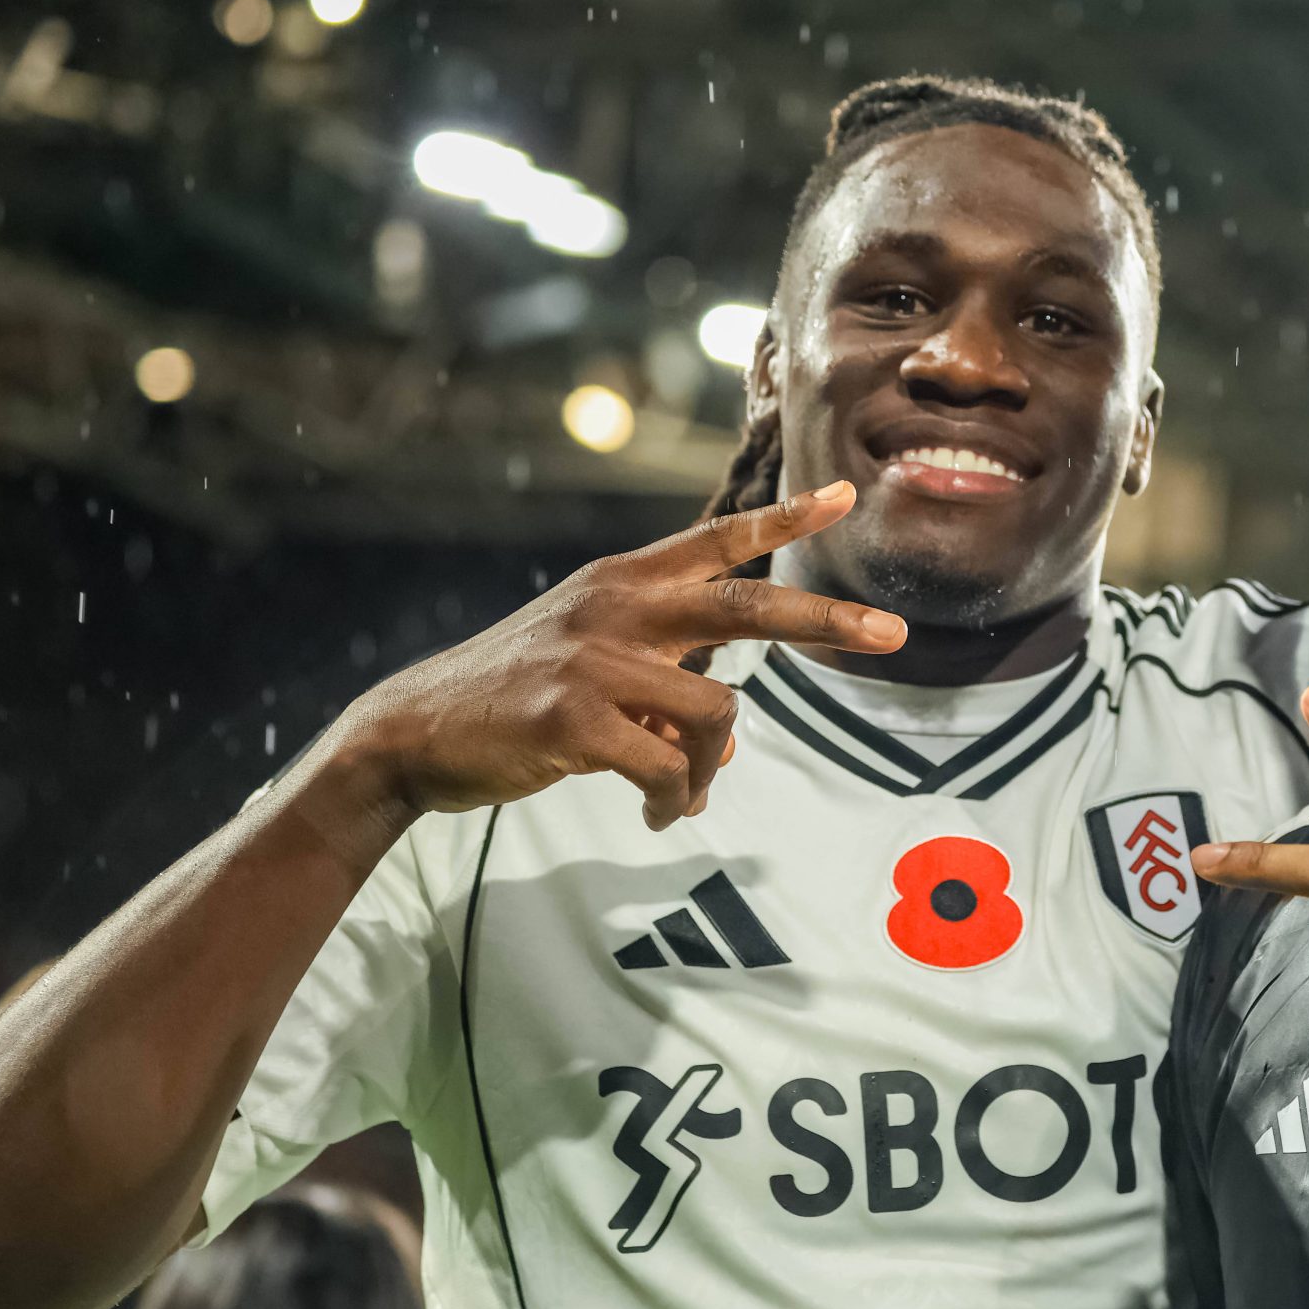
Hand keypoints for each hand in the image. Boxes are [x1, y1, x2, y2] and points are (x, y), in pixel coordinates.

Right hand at [337, 482, 904, 830]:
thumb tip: (722, 754)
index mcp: (621, 584)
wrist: (417, 732)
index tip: (844, 496)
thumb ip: (662, 692)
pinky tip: (654, 812)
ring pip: (715, 715)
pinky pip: (665, 768)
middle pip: (745, 608)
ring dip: (708, 771)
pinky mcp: (573, 719)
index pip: (716, 539)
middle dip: (826, 621)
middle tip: (892, 635)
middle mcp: (615, 607)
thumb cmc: (515, 702)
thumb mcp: (593, 674)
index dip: (784, 518)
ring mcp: (594, 661)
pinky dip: (672, 799)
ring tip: (678, 797)